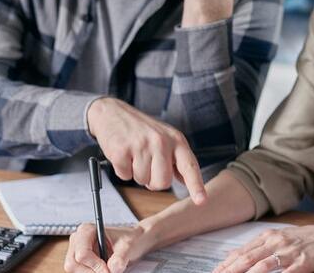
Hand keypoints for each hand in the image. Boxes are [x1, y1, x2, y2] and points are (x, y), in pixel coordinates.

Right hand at [64, 223, 155, 272]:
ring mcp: (74, 251)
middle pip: (73, 264)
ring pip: (74, 270)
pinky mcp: (77, 262)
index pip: (82, 253)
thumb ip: (120, 256)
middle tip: (108, 272)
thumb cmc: (128, 240)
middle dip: (92, 271)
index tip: (109, 271)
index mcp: (86, 230)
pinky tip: (102, 269)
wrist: (130, 243)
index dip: (95, 265)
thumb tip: (112, 268)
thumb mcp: (128, 246)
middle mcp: (77, 240)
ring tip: (107, 268)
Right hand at [87, 97, 206, 204]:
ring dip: (136, 173)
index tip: (201, 201)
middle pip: (162, 182)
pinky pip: (125, 176)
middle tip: (146, 164)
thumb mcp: (165, 138)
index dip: (196, 185)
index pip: (189, 166)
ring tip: (134, 154)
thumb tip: (186, 181)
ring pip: (142, 181)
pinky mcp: (122, 150)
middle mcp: (161, 142)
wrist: (112, 112)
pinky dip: (122, 170)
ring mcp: (141, 145)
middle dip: (153, 181)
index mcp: (176, 140)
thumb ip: (176, 159)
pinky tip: (123, 154)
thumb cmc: (141, 129)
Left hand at [213, 225, 313, 272]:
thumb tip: (233, 254)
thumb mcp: (277, 237)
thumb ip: (257, 246)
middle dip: (230, 270)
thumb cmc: (302, 239)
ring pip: (262, 265)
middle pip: (248, 258)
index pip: (242, 251)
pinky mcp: (301, 263)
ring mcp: (288, 253)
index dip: (227, 263)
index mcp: (268, 236)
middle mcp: (275, 243)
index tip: (215, 271)